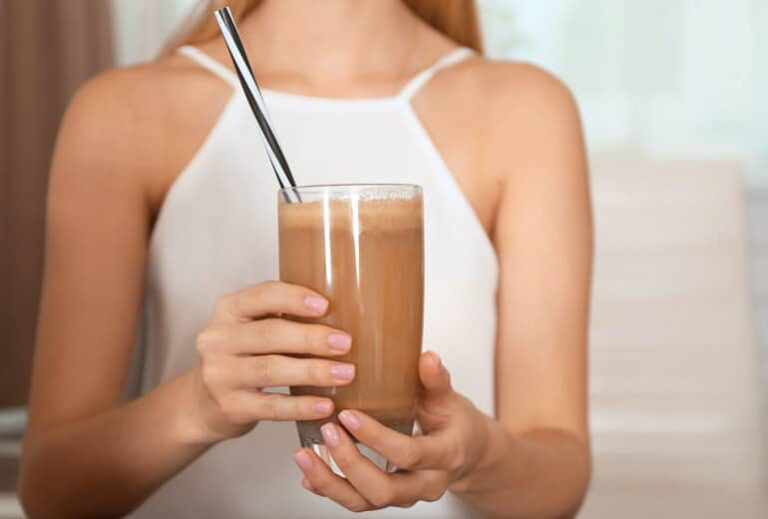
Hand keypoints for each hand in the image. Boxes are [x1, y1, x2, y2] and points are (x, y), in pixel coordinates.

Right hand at [191, 281, 355, 441]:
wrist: (204, 403)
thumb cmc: (244, 356)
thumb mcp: (251, 327)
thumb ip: (282, 317)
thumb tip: (343, 313)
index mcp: (228, 309)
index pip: (261, 295)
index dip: (294, 298)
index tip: (325, 305)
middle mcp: (218, 339)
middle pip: (268, 334)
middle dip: (311, 338)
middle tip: (346, 342)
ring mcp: (220, 375)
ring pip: (270, 369)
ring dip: (313, 371)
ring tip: (345, 373)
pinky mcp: (229, 407)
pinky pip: (271, 406)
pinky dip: (301, 406)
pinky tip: (326, 405)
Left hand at [292, 352, 489, 510]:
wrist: (467, 453)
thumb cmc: (455, 423)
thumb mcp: (450, 399)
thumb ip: (436, 380)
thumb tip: (427, 357)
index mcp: (445, 457)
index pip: (408, 454)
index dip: (376, 438)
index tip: (349, 414)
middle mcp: (425, 484)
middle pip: (383, 489)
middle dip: (349, 462)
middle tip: (328, 429)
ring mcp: (405, 496)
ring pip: (364, 502)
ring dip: (330, 481)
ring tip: (303, 455)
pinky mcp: (386, 498)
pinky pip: (355, 502)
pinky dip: (329, 489)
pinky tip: (308, 473)